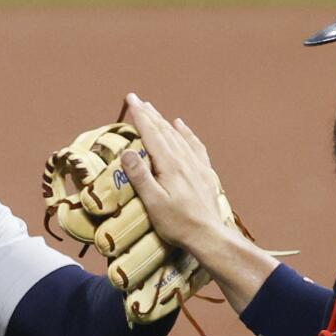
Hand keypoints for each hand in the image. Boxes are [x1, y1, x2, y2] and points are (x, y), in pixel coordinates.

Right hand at [119, 93, 227, 253]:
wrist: (208, 235)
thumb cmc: (177, 223)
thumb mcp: (153, 202)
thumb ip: (140, 176)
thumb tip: (127, 152)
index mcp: (169, 164)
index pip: (151, 133)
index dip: (140, 115)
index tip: (131, 99)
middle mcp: (184, 159)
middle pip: (164, 130)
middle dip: (150, 113)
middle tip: (137, 99)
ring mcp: (196, 165)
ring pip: (178, 135)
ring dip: (164, 121)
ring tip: (154, 110)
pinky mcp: (204, 172)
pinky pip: (194, 145)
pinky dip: (186, 133)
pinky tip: (181, 126)